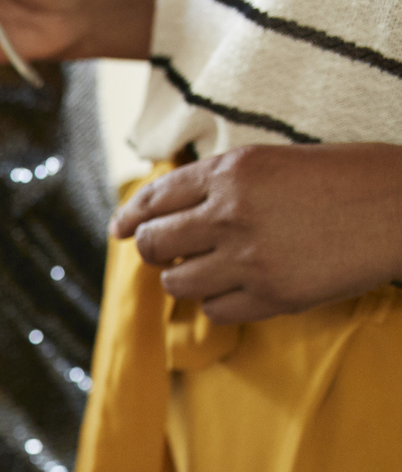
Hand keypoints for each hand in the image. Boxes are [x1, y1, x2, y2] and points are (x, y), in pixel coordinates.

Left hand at [112, 144, 401, 324]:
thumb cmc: (353, 176)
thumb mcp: (281, 161)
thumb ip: (227, 183)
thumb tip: (176, 208)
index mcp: (232, 171)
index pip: (155, 198)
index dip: (130, 216)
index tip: (118, 229)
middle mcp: (229, 214)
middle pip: (152, 244)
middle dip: (151, 250)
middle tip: (165, 252)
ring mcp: (247, 259)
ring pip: (176, 283)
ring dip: (183, 279)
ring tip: (208, 269)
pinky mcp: (270, 296)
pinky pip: (215, 311)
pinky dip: (219, 303)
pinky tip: (240, 289)